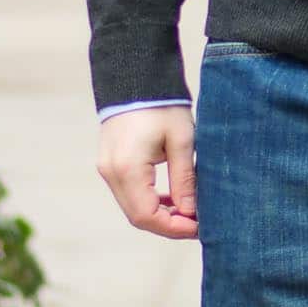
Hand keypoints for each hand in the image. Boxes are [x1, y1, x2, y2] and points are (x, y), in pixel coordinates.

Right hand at [97, 105, 198, 240]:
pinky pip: (129, 194)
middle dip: (169, 226)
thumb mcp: (182, 141)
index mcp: (127, 168)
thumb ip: (184, 180)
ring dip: (160, 215)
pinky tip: (172, 199)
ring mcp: (107, 169)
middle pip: (138, 217)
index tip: (199, 227)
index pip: (147, 216)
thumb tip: (191, 212)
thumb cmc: (163, 105)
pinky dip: (150, 202)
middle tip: (198, 223)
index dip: (174, 228)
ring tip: (190, 212)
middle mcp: (111, 173)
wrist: (136, 78)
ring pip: (133, 208)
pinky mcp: (110, 165)